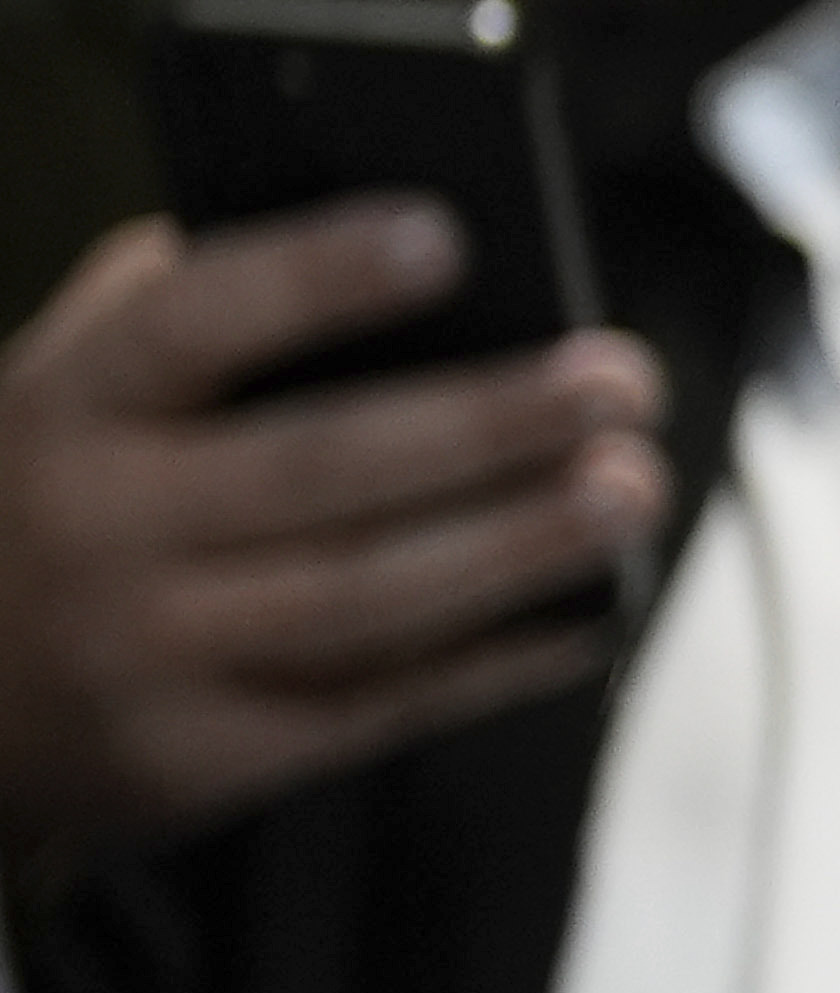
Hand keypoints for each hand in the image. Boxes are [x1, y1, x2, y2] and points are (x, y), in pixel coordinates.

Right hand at [0, 206, 659, 875]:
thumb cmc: (41, 500)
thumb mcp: (63, 385)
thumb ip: (177, 301)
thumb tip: (366, 230)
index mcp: (64, 409)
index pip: (189, 324)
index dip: (315, 277)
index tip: (446, 236)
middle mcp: (97, 534)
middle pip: (320, 469)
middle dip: (490, 423)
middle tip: (622, 382)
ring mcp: (146, 658)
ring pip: (365, 598)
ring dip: (517, 545)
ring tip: (629, 491)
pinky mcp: (197, 761)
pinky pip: (373, 707)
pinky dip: (494, 661)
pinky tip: (586, 612)